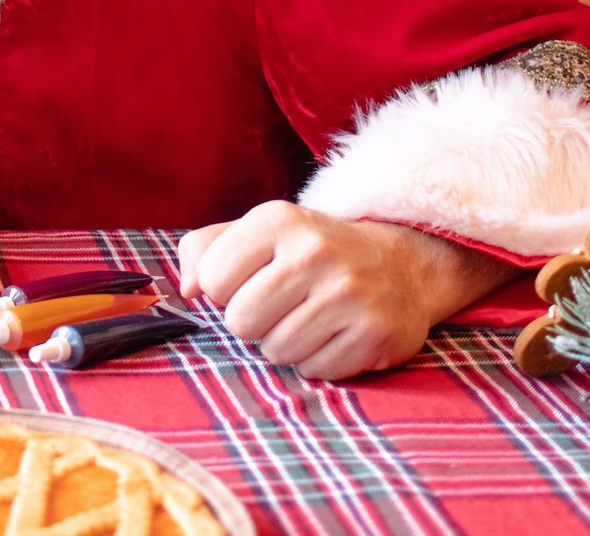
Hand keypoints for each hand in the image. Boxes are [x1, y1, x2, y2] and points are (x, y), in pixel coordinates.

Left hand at [176, 202, 513, 379]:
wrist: (401, 265)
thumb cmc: (310, 252)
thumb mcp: (258, 232)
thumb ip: (206, 250)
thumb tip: (188, 289)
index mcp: (279, 220)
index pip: (213, 281)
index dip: (223, 291)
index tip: (248, 280)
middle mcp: (315, 253)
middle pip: (240, 323)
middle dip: (252, 323)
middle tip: (281, 304)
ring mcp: (348, 295)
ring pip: (276, 352)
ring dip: (284, 344)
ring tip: (310, 317)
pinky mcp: (373, 334)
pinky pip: (314, 371)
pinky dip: (318, 360)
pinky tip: (335, 333)